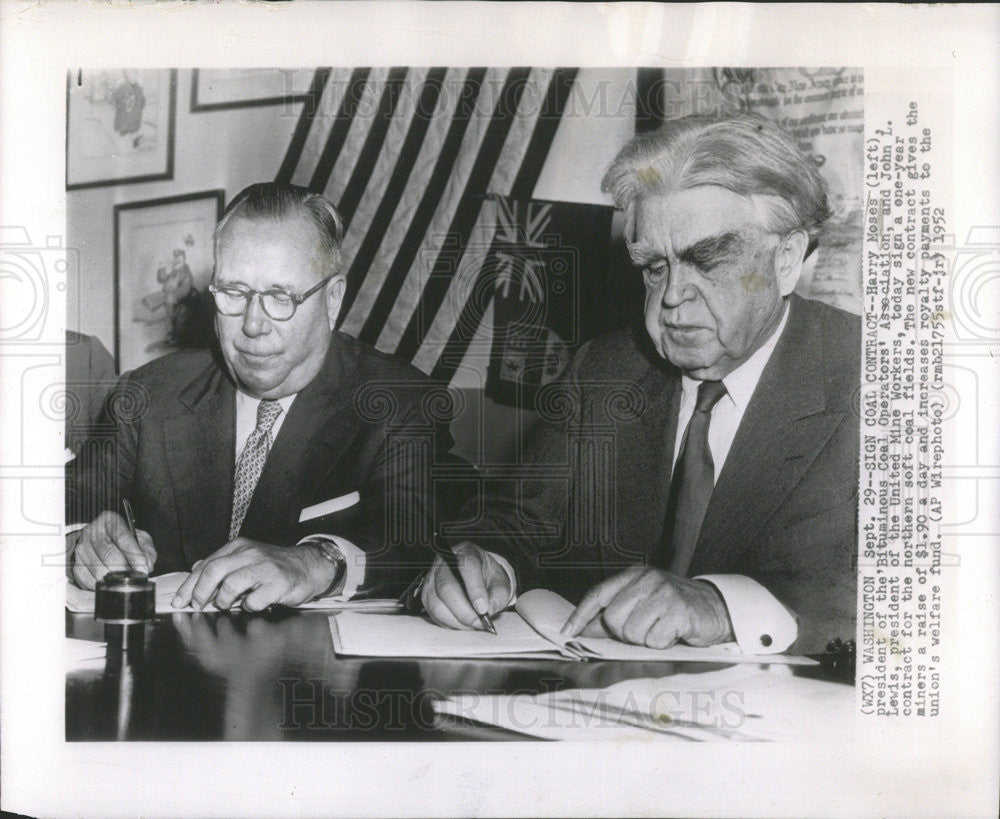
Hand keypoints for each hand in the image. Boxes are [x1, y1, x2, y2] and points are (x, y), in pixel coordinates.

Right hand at [70, 511, 155, 589]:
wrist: (98, 542)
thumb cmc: (123, 540)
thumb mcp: (139, 538)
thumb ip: (147, 550)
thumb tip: (147, 564)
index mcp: (109, 520)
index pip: (123, 538)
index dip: (135, 556)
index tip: (144, 569)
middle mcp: (92, 531)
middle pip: (108, 554)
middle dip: (125, 569)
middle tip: (134, 578)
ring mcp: (81, 548)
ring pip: (98, 569)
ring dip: (113, 579)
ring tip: (124, 581)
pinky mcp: (75, 563)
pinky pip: (88, 579)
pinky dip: (102, 585)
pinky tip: (110, 583)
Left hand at [171, 538, 338, 610]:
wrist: (309, 566)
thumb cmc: (275, 566)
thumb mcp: (247, 558)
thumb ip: (222, 563)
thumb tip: (196, 568)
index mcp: (239, 547)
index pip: (206, 565)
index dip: (189, 585)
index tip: (180, 600)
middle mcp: (250, 554)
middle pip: (214, 571)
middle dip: (201, 593)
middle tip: (199, 606)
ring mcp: (265, 568)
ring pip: (231, 585)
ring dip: (225, 601)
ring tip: (229, 605)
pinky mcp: (278, 583)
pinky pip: (254, 600)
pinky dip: (249, 607)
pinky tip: (254, 604)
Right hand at [422, 541, 512, 630]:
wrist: (477, 576)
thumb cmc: (487, 578)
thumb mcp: (500, 584)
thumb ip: (498, 596)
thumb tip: (489, 610)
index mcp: (466, 553)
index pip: (467, 566)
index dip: (475, 589)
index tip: (484, 609)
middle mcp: (445, 563)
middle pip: (446, 586)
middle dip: (464, 611)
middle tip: (479, 623)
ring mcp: (432, 578)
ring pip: (436, 603)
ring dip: (456, 620)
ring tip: (473, 625)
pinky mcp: (427, 594)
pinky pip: (433, 613)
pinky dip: (449, 623)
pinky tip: (463, 624)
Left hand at [560, 565, 733, 647]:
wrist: (716, 608)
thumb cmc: (674, 608)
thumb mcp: (642, 603)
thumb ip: (613, 614)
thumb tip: (582, 629)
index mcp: (634, 575)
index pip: (598, 594)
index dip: (580, 615)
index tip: (566, 633)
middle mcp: (647, 580)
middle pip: (613, 619)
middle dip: (624, 633)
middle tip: (644, 629)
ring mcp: (664, 593)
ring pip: (631, 632)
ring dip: (645, 639)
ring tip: (660, 630)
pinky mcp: (678, 611)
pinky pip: (654, 640)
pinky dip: (662, 644)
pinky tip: (673, 633)